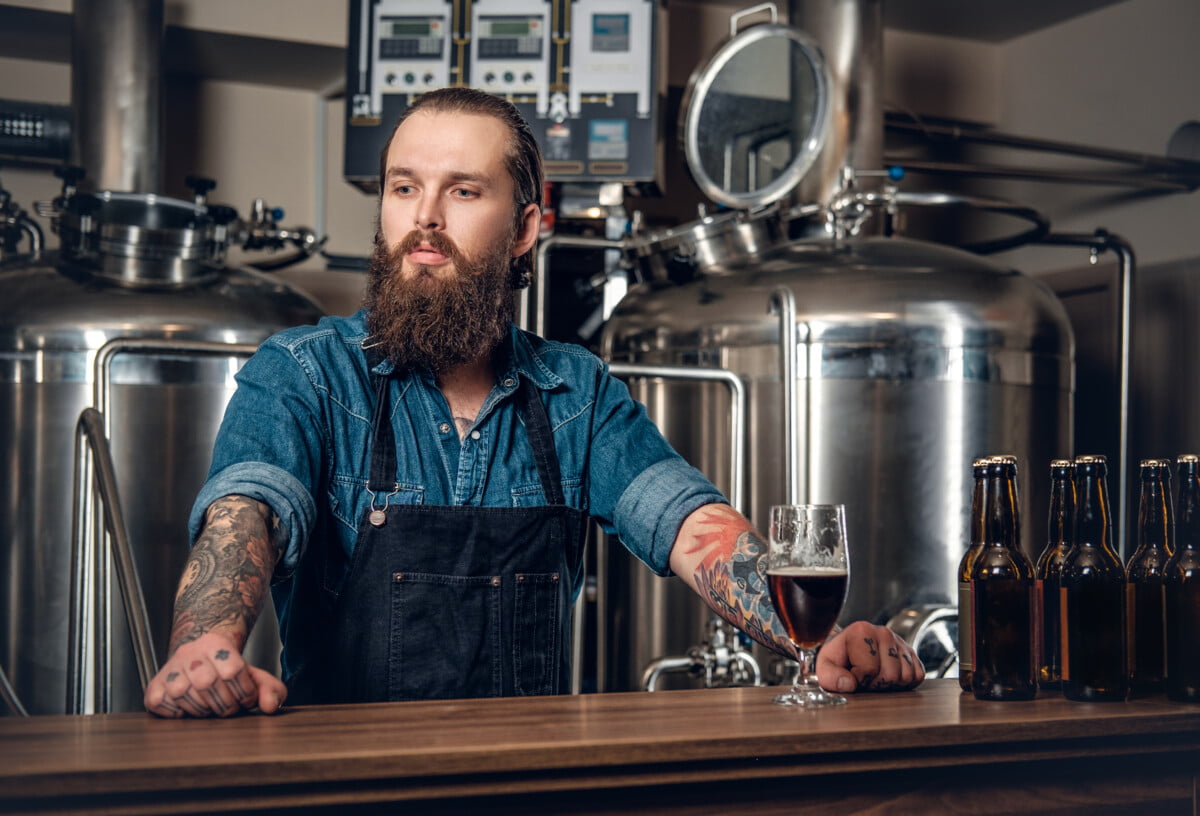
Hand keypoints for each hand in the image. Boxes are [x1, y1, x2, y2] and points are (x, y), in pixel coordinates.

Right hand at [144, 632, 286, 717]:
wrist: (200, 655)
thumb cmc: (228, 669)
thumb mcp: (253, 675)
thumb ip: (270, 689)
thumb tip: (270, 707)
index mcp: (216, 644)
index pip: (232, 669)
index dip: (244, 691)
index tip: (247, 699)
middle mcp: (189, 653)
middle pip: (207, 683)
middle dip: (224, 704)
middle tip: (230, 708)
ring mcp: (169, 669)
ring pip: (183, 695)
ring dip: (203, 710)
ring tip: (212, 709)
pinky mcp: (154, 686)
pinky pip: (161, 704)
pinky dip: (177, 713)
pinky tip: (190, 710)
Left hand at [815, 620, 924, 692]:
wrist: (848, 653)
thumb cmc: (837, 660)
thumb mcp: (825, 667)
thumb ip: (829, 676)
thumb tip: (848, 684)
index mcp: (861, 630)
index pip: (869, 669)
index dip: (859, 680)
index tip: (851, 674)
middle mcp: (883, 632)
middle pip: (889, 675)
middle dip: (875, 684)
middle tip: (864, 678)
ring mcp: (900, 642)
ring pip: (904, 677)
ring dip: (889, 685)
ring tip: (874, 677)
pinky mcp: (912, 653)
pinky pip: (917, 677)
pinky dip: (903, 684)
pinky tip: (887, 677)